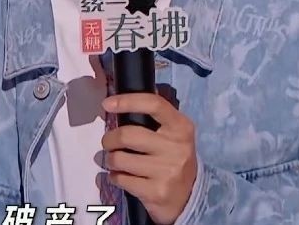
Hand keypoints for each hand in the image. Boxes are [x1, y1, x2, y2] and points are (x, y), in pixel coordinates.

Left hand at [100, 93, 197, 224]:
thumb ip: (152, 119)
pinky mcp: (157, 192)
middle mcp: (176, 147)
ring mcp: (167, 171)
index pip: (154, 105)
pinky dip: (114, 177)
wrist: (190, 196)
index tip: (107, 104)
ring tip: (115, 161)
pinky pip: (121, 179)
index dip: (127, 101)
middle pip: (127, 135)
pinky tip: (120, 177)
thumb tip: (117, 104)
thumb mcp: (173, 134)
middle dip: (109, 139)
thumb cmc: (173, 158)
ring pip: (119, 159)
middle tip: (108, 143)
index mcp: (181, 127)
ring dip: (110, 160)